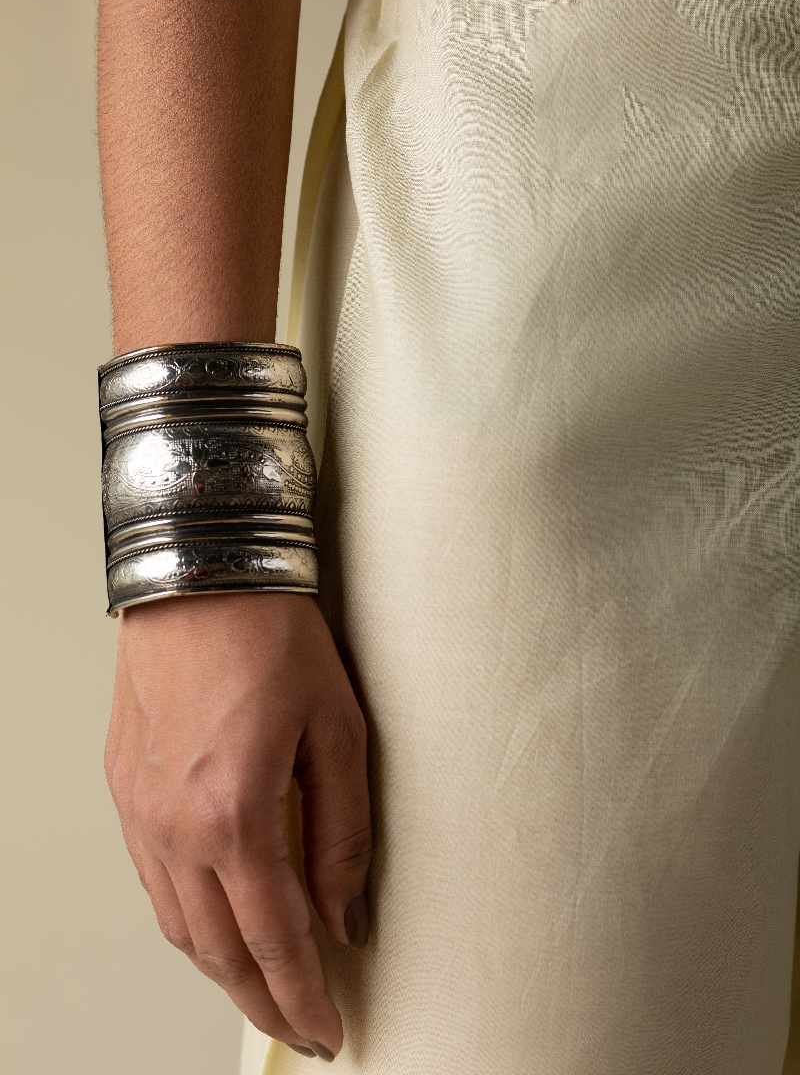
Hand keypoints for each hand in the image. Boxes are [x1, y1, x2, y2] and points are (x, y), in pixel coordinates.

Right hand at [103, 591, 371, 1059]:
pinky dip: (188, 919)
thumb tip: (346, 913)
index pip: (275, 941)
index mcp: (237, 814)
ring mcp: (141, 812)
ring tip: (264, 984)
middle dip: (263, 1001)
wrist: (201, 575)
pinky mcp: (126, 790)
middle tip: (300, 1026)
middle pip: (220, 951)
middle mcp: (176, 827)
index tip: (328, 1032)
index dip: (304, 997)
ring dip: (222, 968)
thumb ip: (343, 832)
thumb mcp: (338, 729)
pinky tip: (216, 918)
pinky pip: (153, 882)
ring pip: (179, 926)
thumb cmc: (273, 638)